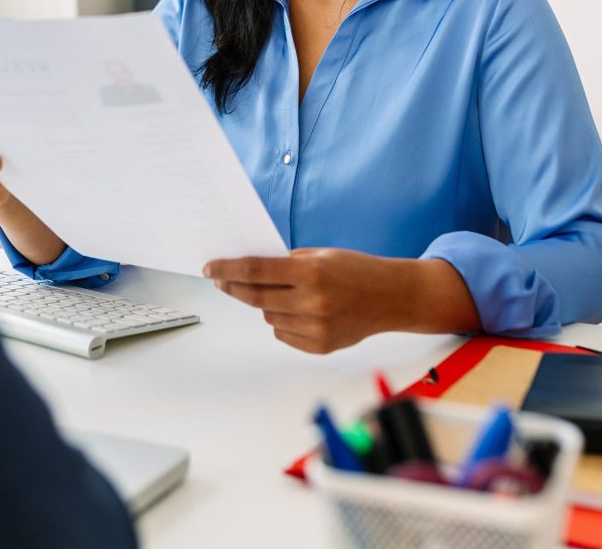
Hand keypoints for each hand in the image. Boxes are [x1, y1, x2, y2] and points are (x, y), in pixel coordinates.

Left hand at [203, 249, 479, 352]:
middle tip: (222, 281)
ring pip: (269, 317)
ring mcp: (316, 328)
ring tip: (289, 294)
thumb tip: (248, 270)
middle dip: (234, 288)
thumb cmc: (356, 270)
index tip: (209, 268)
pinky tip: (301, 311)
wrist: (392, 298)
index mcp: (311, 273)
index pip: (256, 271)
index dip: (228, 270)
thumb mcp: (322, 255)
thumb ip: (287, 264)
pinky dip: (283, 322)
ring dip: (267, 305)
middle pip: (255, 297)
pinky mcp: (320, 346)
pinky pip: (283, 334)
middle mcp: (312, 302)